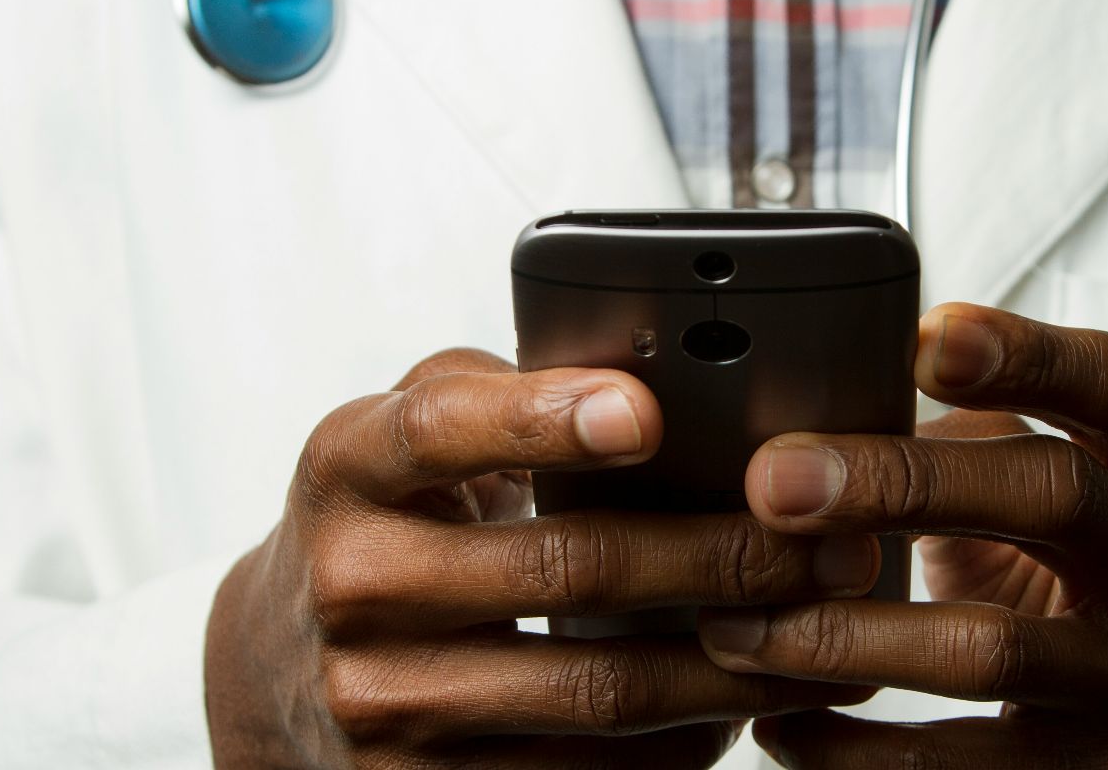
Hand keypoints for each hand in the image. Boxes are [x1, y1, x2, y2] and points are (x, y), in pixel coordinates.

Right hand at [205, 349, 877, 768]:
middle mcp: (353, 586)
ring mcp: (380, 705)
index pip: (441, 431)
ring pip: (596, 689)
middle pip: (565, 569)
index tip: (648, 412)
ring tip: (828, 630)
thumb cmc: (386, 520)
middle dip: (722, 555)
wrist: (275, 670)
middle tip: (833, 542)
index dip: (543, 418)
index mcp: (349, 467)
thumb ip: (500, 392)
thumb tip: (652, 374)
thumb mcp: (403, 434)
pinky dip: (681, 744)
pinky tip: (747, 705)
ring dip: (733, 663)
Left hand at [697, 305, 1107, 768]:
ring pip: (991, 648)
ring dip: (843, 633)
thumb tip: (818, 396)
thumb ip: (976, 432)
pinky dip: (851, 747)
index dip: (1025, 354)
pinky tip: (778, 721)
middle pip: (1056, 494)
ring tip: (737, 624)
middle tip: (774, 481)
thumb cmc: (1081, 566)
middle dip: (902, 480)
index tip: (920, 339)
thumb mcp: (1064, 479)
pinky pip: (960, 768)